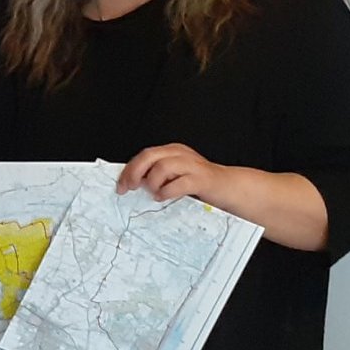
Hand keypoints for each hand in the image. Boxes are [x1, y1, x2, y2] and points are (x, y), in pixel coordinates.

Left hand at [118, 143, 237, 205]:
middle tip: (130, 188)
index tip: (120, 185)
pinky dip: (167, 191)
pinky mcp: (202, 179)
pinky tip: (163, 197)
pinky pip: (179, 182)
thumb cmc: (198, 184)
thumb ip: (155, 176)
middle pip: (150, 156)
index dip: (129, 169)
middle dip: (135, 173)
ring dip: (153, 182)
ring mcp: (192, 165)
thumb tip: (130, 184)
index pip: (144, 155)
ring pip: (162, 166)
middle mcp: (181, 154)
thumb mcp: (173, 176)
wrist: (228, 187)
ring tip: (154, 193)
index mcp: (172, 152)